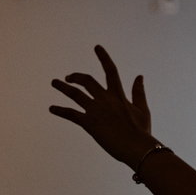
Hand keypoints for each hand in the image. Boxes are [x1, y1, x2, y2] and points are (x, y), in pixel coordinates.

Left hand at [50, 45, 155, 169]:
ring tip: (55, 83)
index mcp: (119, 95)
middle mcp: (105, 99)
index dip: (103, 57)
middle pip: (87, 80)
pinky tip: (52, 108)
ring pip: (75, 93)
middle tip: (68, 77)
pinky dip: (60, 110)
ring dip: (63, 87)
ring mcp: (96, 110)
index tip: (97, 47)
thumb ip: (139, 92)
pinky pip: (70, 114)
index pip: (111, 71)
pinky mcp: (88, 123)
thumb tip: (139, 76)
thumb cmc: (142, 131)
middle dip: (76, 76)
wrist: (137, 147)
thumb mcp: (143, 110)